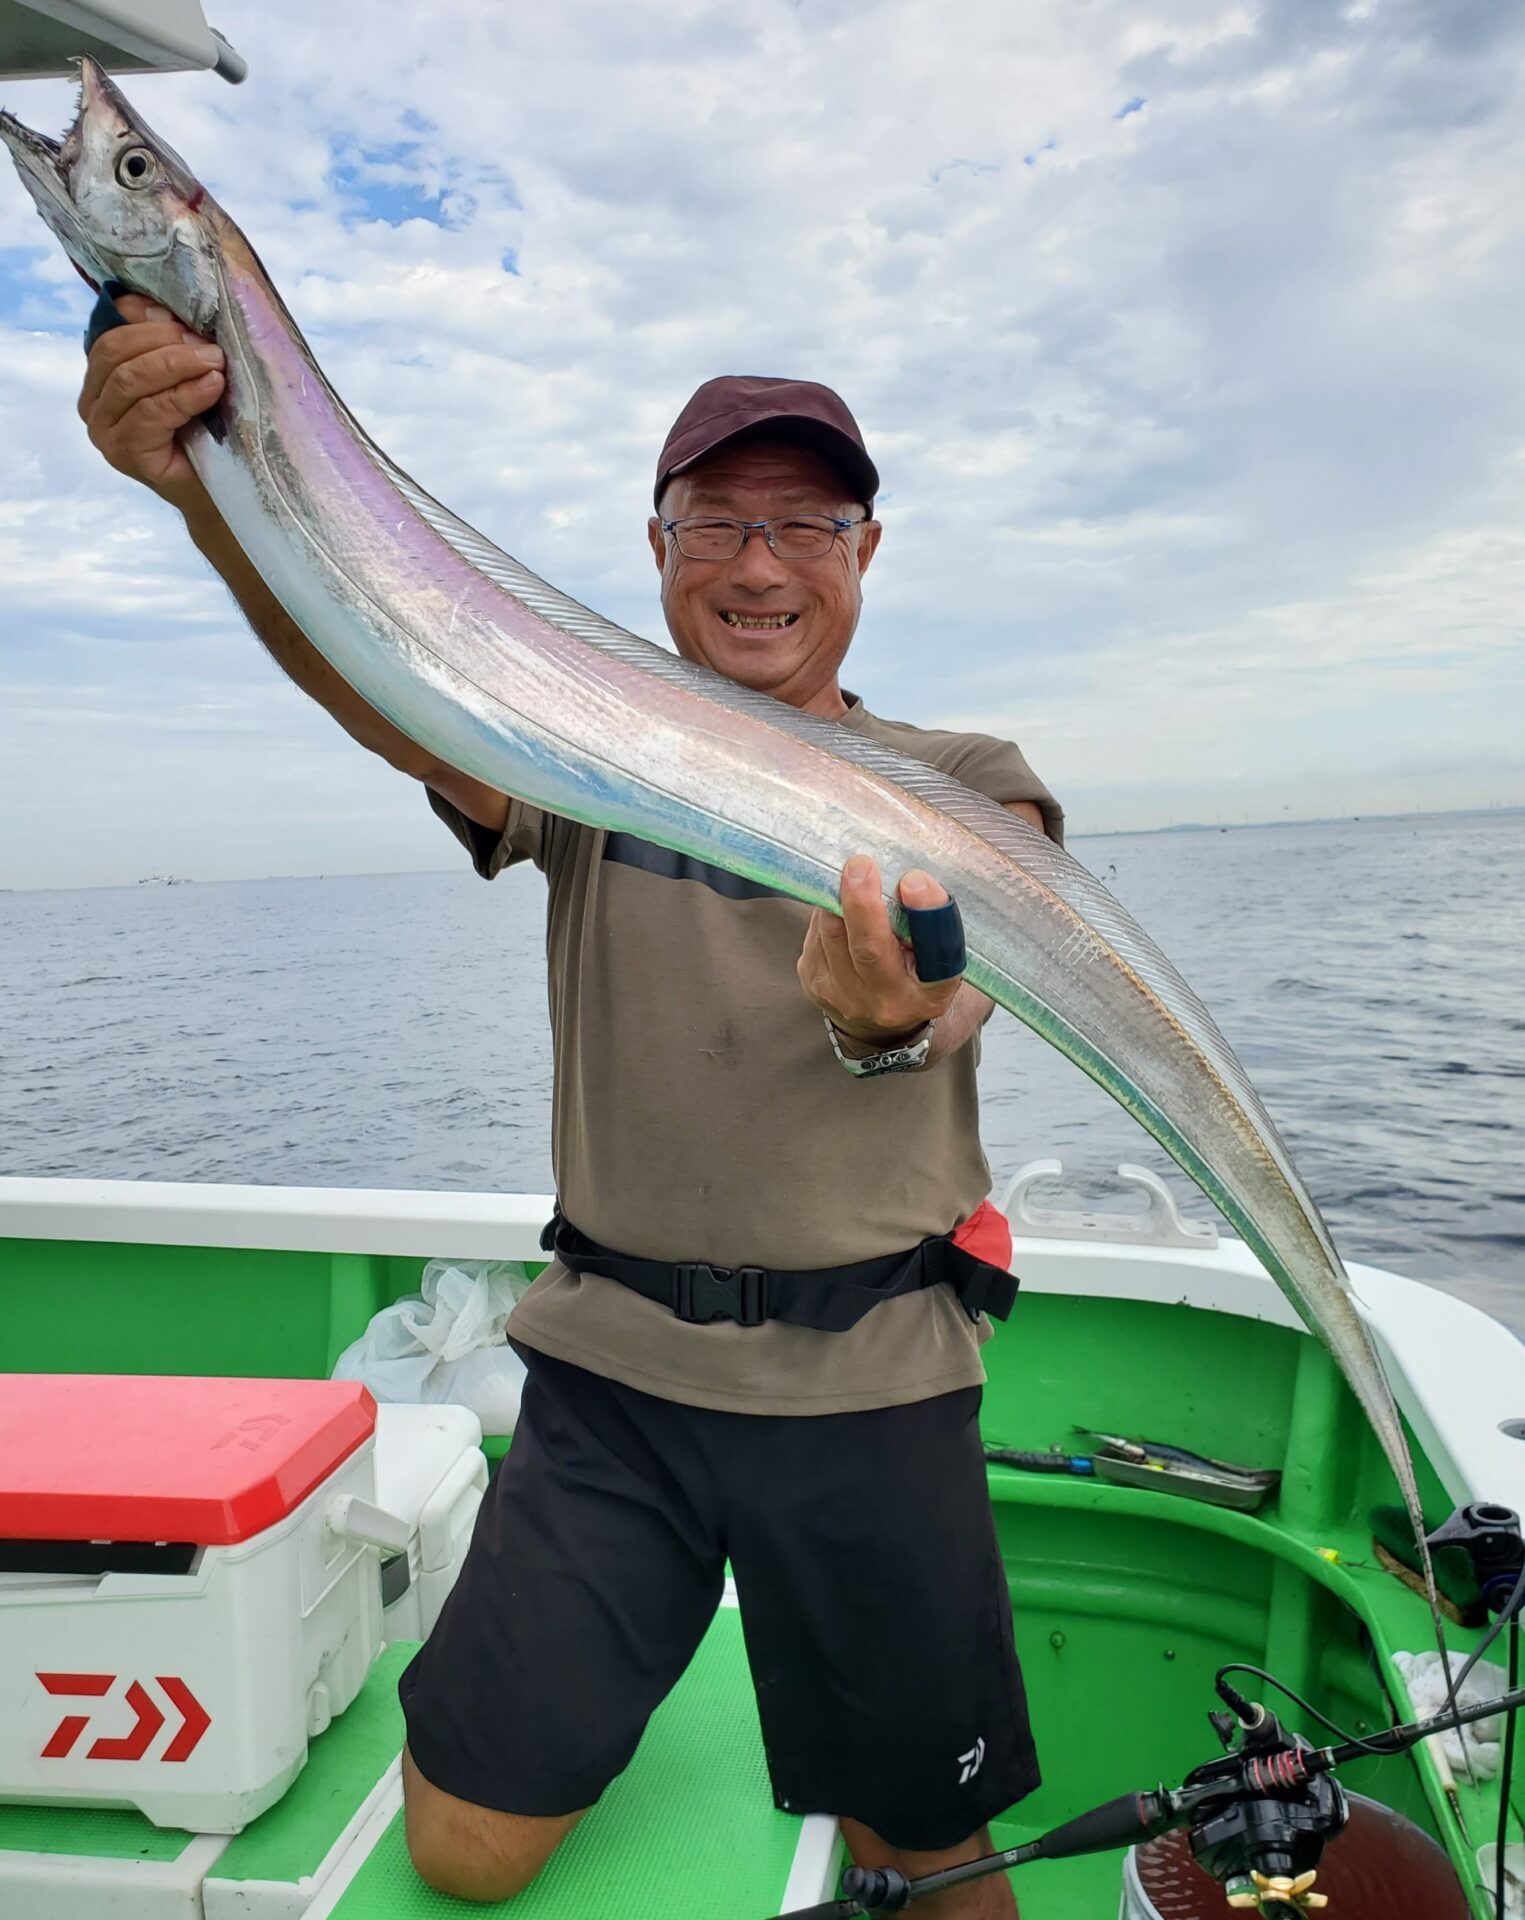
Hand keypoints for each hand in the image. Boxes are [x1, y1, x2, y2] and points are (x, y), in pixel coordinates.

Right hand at [77, 290, 224, 515]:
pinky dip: (184, 395)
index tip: (188, 319)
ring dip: (177, 365)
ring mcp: (104, 431)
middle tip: (210, 346)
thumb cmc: (203, 433)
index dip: (148, 319)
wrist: (218, 492)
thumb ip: (170, 345)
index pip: (111, 332)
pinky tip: (211, 387)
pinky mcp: (124, 453)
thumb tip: (162, 305)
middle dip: (165, 341)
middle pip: (115, 351)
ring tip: (216, 364)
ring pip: (130, 379)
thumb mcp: (186, 379)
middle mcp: (93, 404)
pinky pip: (151, 412)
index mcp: (101, 378)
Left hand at [798, 856, 963, 1042]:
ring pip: (833, 934)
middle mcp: (888, 1002)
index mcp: (931, 993)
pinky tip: (840, 907)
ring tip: (853, 877)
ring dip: (839, 899)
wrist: (877, 1023)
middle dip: (862, 903)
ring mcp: (844, 997)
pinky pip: (816, 935)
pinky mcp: (813, 984)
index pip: (937, 956)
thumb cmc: (914, 973)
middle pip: (869, 949)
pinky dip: (827, 912)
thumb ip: (930, 923)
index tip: (914, 881)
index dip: (926, 916)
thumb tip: (907, 880)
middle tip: (861, 865)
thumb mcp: (936, 954)